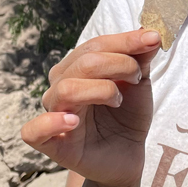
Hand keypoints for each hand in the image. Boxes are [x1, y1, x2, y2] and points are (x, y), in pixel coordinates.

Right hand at [20, 29, 161, 186]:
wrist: (128, 155)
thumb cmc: (127, 115)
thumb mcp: (138, 83)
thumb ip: (140, 57)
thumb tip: (151, 31)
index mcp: (76, 67)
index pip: (96, 44)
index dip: (125, 41)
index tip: (153, 39)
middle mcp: (60, 85)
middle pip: (83, 63)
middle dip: (119, 64)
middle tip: (137, 78)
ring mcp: (53, 113)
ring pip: (67, 89)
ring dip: (102, 90)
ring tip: (118, 100)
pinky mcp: (51, 144)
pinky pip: (34, 130)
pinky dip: (51, 122)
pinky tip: (73, 122)